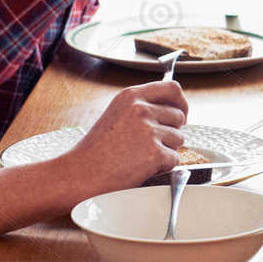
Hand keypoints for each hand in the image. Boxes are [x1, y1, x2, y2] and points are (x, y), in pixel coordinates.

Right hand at [67, 79, 188, 190]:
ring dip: (166, 150)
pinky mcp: (154, 152)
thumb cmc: (96, 150)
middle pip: (179, 116)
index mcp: (131, 96)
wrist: (80, 173)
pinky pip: (175, 159)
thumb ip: (142, 108)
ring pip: (179, 139)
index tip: (182, 113)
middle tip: (150, 144)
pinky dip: (163, 167)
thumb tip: (173, 110)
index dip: (181, 102)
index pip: (172, 88)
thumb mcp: (117, 114)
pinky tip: (141, 167)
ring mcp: (149, 130)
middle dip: (170, 132)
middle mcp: (141, 109)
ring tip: (140, 156)